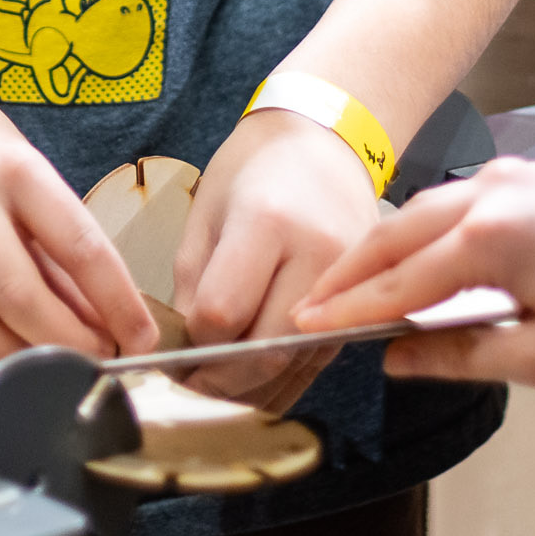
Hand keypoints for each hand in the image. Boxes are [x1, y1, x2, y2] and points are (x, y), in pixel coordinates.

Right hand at [0, 38, 161, 364]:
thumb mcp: (20, 164)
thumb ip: (52, 236)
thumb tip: (95, 312)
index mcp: (15, 170)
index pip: (80, 248)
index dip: (117, 304)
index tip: (140, 338)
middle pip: (22, 298)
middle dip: (68, 345)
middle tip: (94, 360)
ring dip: (14, 356)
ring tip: (41, 360)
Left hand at [172, 106, 382, 406]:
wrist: (325, 146)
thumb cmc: (254, 172)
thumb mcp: (207, 213)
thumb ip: (193, 284)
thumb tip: (184, 350)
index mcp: (268, 222)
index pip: (222, 312)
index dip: (191, 338)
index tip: (173, 343)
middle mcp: (317, 258)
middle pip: (264, 351)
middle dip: (216, 379)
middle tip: (185, 380)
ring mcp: (348, 286)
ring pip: (292, 369)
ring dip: (245, 389)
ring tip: (213, 380)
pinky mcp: (360, 306)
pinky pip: (314, 366)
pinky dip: (278, 383)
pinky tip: (249, 376)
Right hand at [293, 158, 534, 389]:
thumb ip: (459, 354)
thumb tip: (401, 358)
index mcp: (493, 236)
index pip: (398, 282)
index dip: (350, 311)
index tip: (309, 326)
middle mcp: (494, 193)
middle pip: (397, 234)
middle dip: (351, 273)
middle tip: (313, 306)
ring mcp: (512, 178)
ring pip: (422, 213)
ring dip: (385, 249)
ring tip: (351, 288)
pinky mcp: (529, 179)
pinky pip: (455, 203)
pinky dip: (423, 232)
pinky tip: (412, 259)